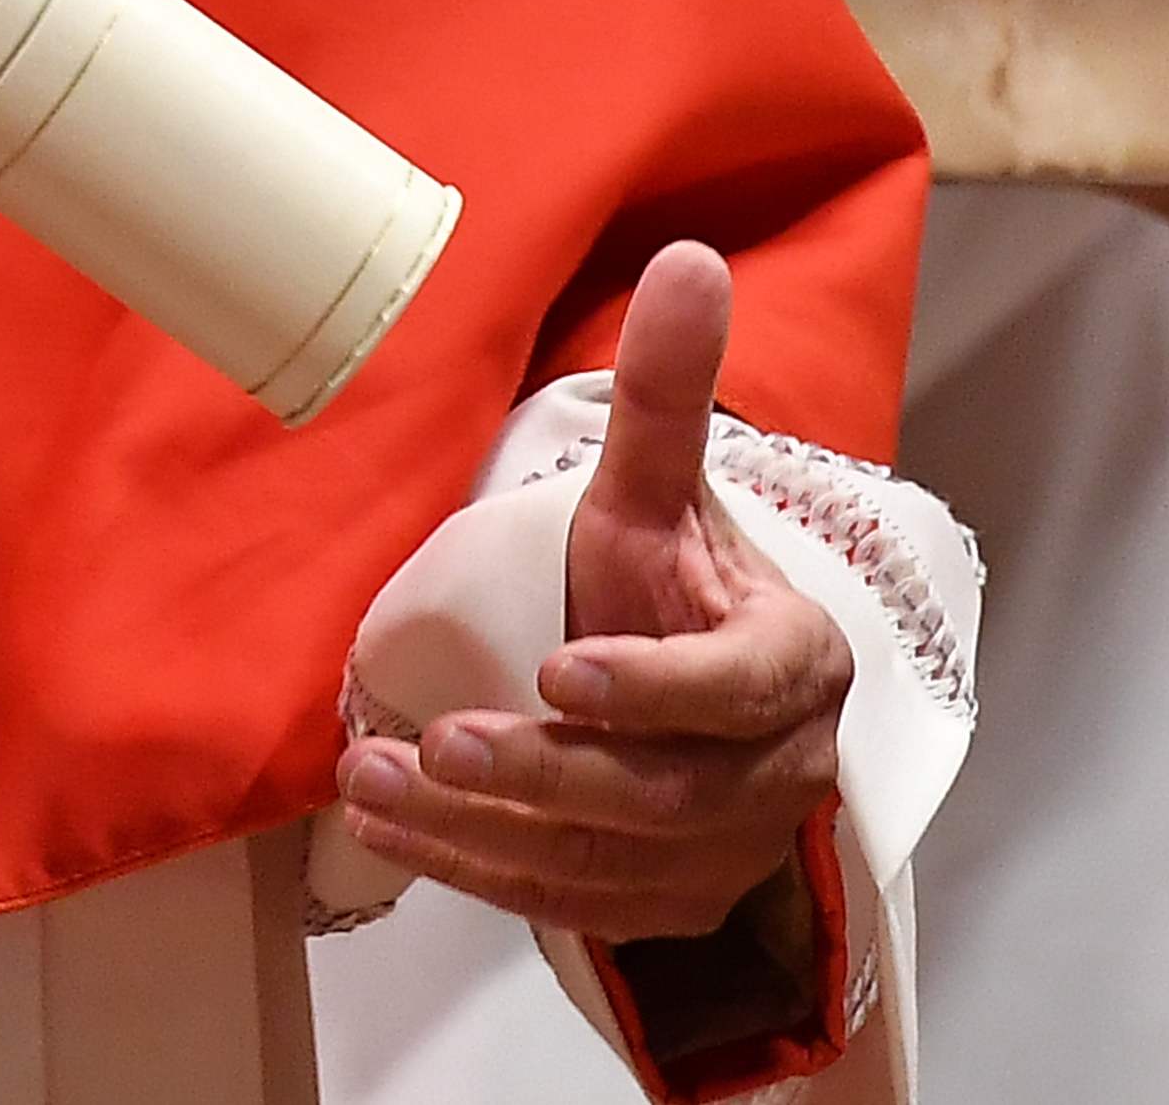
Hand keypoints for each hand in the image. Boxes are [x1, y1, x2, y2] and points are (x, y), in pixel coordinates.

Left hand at [337, 242, 851, 944]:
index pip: (739, 692)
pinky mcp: (661, 909)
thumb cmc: (672, 592)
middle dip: (547, 774)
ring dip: (482, 830)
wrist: (688, 708)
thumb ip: (670, 394)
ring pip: (605, 861)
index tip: (561, 670)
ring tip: (376, 780)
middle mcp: (774, 774)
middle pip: (665, 796)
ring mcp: (721, 855)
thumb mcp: (661, 496)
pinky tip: (391, 828)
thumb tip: (689, 258)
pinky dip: (475, 873)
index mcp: (792, 666)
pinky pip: (567, 905)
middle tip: (441, 743)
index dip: (656, 690)